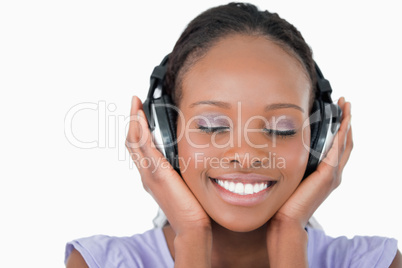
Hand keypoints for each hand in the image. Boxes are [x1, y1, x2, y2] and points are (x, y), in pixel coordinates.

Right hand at [125, 96, 211, 266]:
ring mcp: (149, 174)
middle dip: (132, 119)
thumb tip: (185, 154)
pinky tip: (142, 120)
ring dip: (134, 121)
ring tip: (135, 105)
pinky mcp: (158, 175)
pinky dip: (141, 133)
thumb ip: (178, 169)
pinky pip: (145, 149)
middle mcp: (146, 173)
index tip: (139, 112)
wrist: (191, 226)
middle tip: (134, 102)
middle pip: (132, 142)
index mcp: (151, 175)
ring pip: (135, 143)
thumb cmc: (190, 207)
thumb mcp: (182, 183)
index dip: (136, 128)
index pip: (139, 147)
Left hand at [271, 97, 352, 226]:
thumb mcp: (293, 175)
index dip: (342, 128)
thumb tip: (284, 145)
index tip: (340, 111)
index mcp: (327, 173)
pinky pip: (337, 152)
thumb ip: (295, 163)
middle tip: (346, 103)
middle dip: (347, 121)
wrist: (286, 219)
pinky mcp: (327, 177)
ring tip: (347, 107)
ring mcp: (333, 176)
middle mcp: (333, 174)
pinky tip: (340, 124)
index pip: (339, 146)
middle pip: (347, 142)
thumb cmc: (286, 200)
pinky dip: (341, 137)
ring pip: (345, 144)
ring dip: (347, 124)